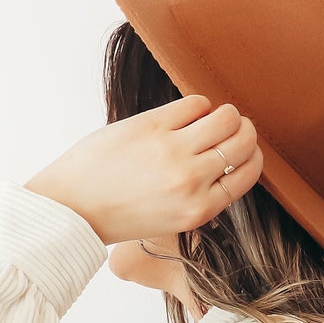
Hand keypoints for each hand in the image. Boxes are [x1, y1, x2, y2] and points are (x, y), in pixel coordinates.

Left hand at [25, 94, 263, 245]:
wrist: (72, 207)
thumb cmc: (117, 214)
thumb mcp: (170, 219)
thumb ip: (200, 196)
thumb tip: (224, 161)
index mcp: (199, 211)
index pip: (248, 173)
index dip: (251, 155)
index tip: (242, 148)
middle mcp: (192, 182)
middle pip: (243, 141)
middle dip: (242, 130)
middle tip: (229, 128)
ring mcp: (173, 152)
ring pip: (226, 117)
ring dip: (223, 113)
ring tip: (207, 118)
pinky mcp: (152, 126)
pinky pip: (195, 103)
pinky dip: (197, 105)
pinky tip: (183, 114)